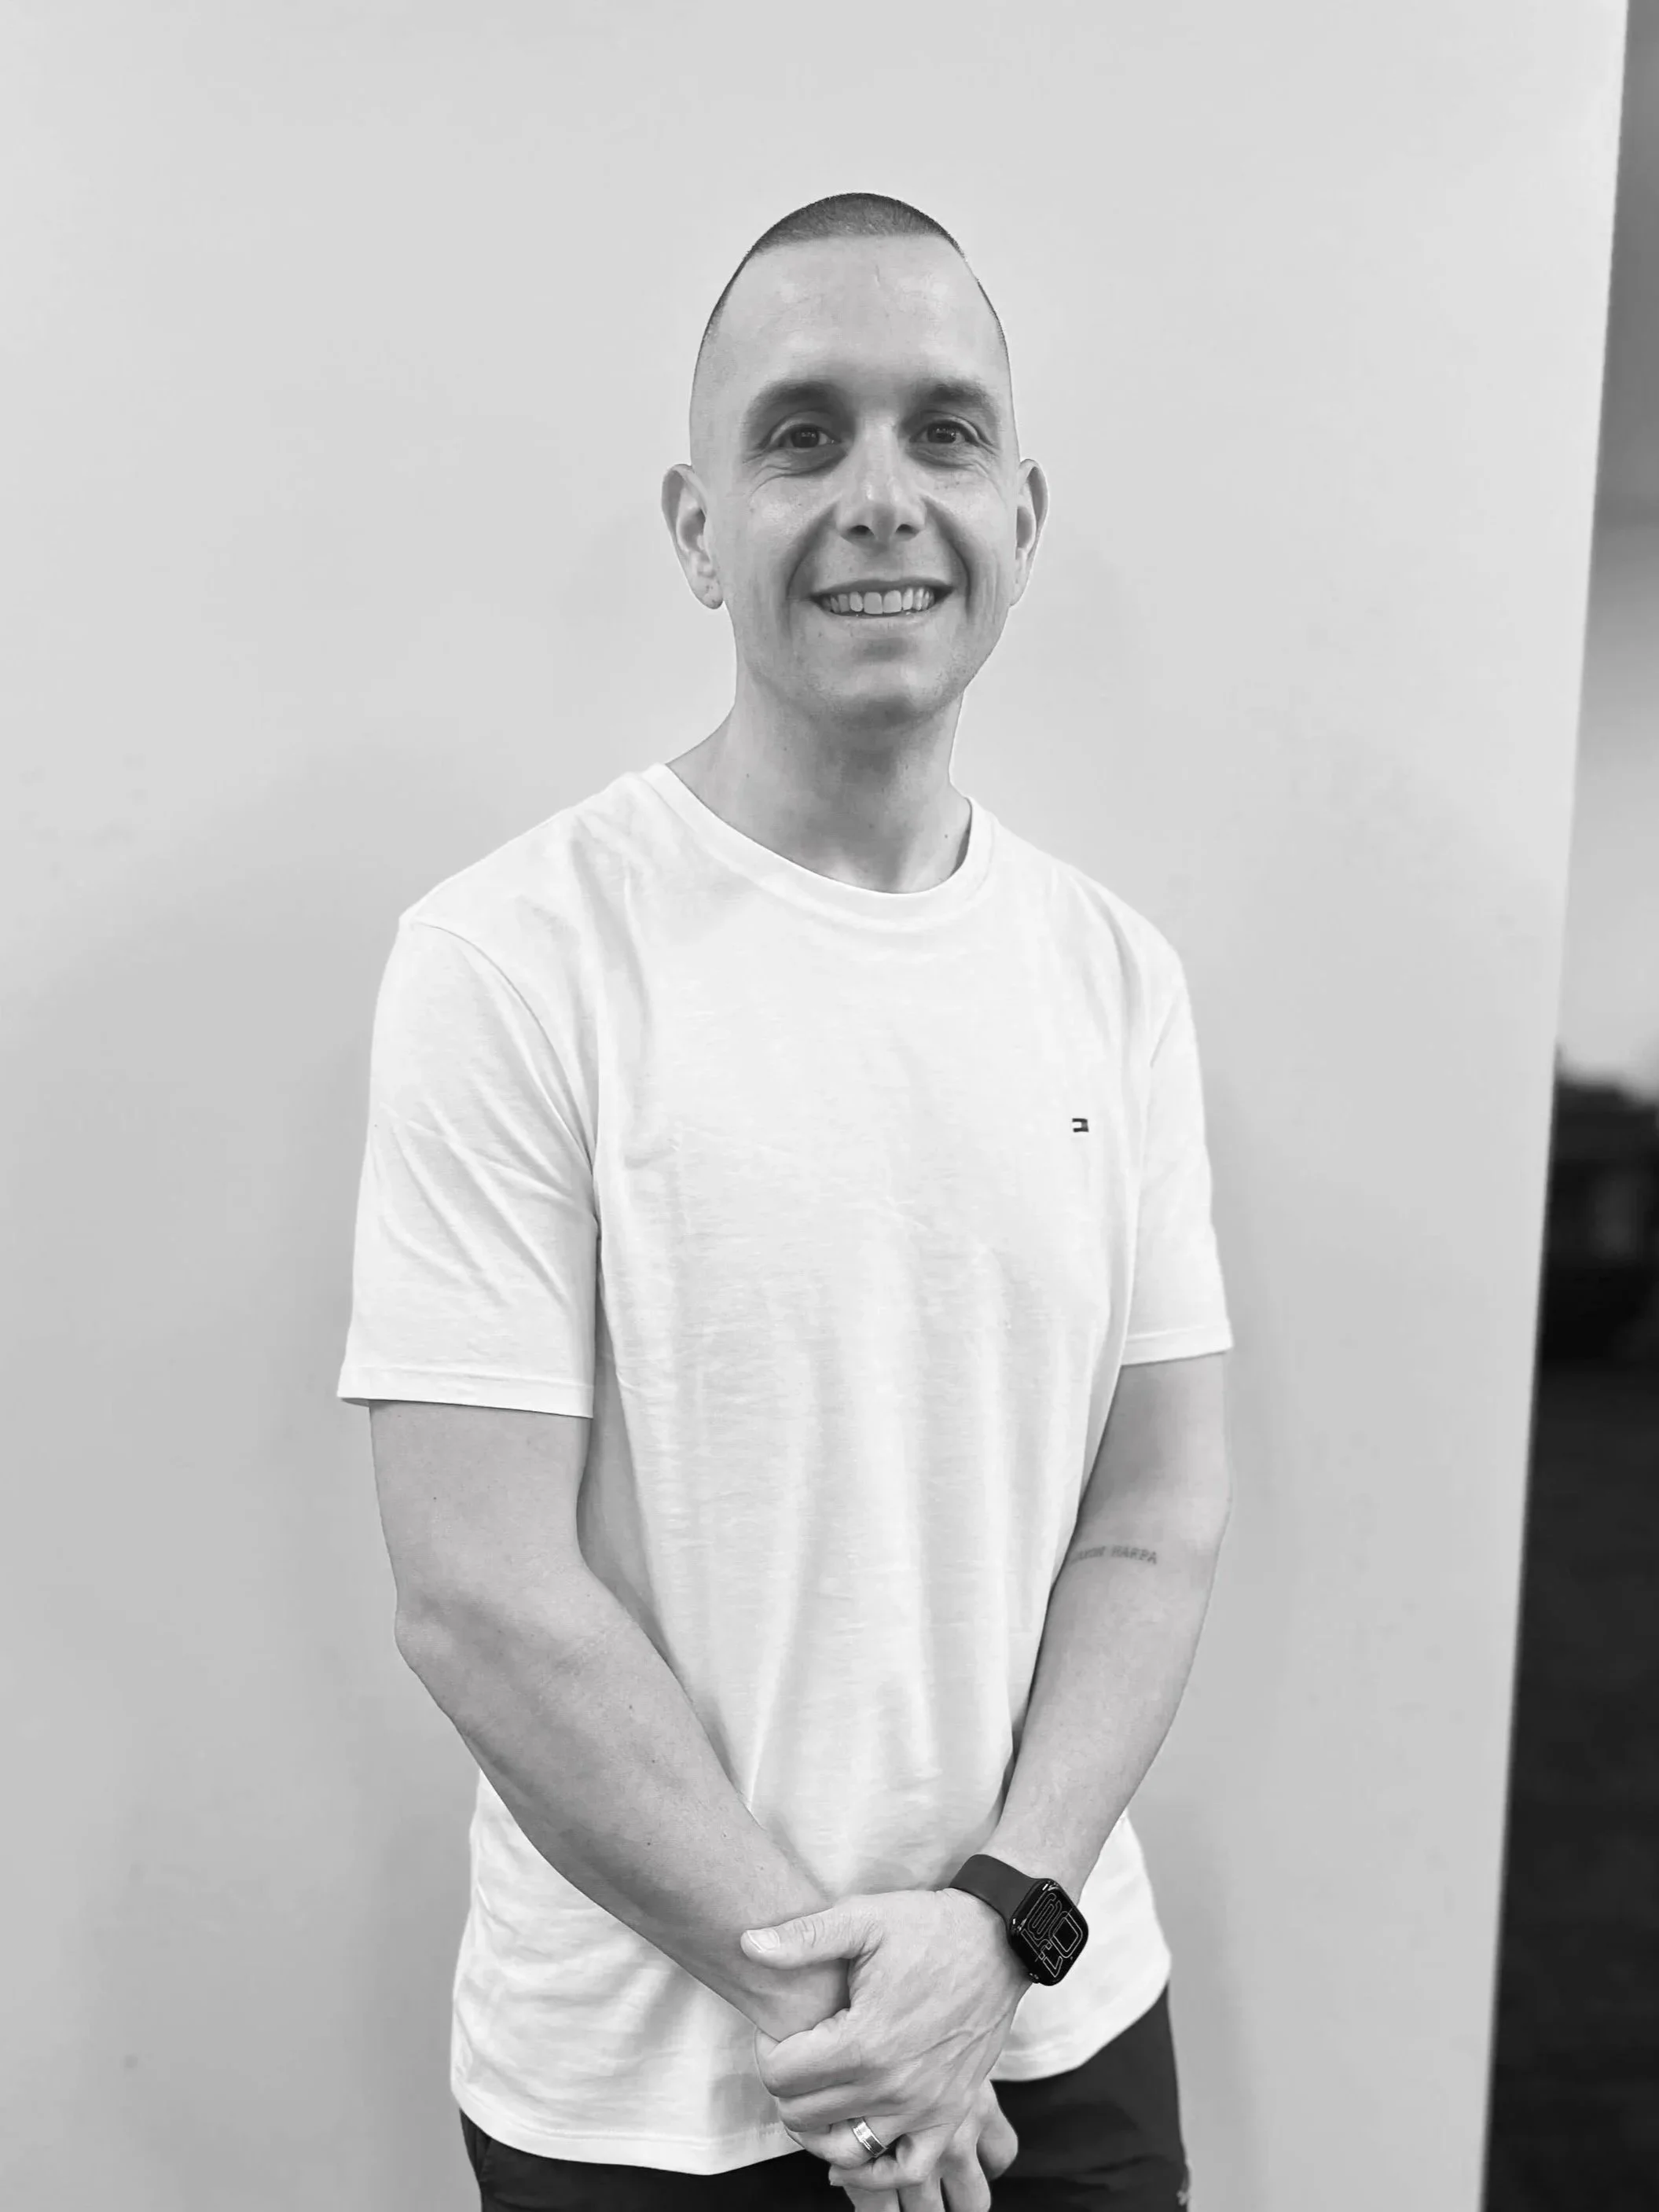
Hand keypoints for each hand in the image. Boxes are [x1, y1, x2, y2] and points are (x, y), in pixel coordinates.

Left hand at [744, 1888, 1028, 2197]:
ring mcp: (925, 2107)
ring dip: (817, 2131)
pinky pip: (906, 2169)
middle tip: (796, 2051)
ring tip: (814, 2094)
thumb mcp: (862, 1917)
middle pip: (803, 2116)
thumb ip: (802, 1937)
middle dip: (786, 2084)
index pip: (781, 2076)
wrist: (996, 1941)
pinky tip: (854, 2150)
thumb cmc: (926, 1926)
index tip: (778, 2028)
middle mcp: (893, 2086)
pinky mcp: (951, 2114)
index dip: (766, 2050)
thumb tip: (746, 1944)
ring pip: (845, 2152)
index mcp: (864, 2041)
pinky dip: (874, 2172)